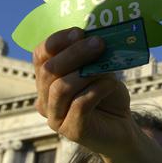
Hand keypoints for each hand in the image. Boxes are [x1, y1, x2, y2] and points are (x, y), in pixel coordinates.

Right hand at [33, 28, 134, 157]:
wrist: (121, 127)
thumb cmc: (107, 95)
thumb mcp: (99, 70)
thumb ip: (91, 57)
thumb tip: (93, 37)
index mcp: (47, 80)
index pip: (40, 56)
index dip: (57, 41)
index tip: (79, 32)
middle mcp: (45, 99)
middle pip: (49, 70)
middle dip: (74, 53)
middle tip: (98, 43)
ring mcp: (55, 117)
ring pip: (60, 88)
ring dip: (85, 72)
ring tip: (105, 66)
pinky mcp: (71, 130)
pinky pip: (79, 104)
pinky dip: (97, 90)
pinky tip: (111, 85)